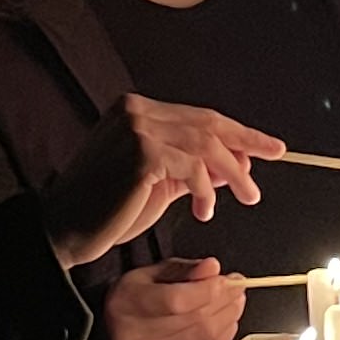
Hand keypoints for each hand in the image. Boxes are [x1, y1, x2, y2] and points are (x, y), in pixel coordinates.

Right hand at [46, 94, 285, 266]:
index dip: (236, 132)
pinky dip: (205, 189)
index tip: (268, 146)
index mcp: (135, 110)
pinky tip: (204, 210)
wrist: (66, 229)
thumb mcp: (159, 182)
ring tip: (247, 195)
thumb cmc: (108, 209)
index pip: (198, 116)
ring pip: (204, 144)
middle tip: (273, 159)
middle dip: (245, 144)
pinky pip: (191, 167)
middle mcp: (135, 111)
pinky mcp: (141, 153)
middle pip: (207, 124)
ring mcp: (136, 128)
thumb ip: (193, 169)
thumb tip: (234, 165)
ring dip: (232, 173)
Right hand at [103, 256, 244, 339]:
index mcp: (129, 303)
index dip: (207, 290)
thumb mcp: (154, 272)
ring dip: (229, 317)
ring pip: (206, 338)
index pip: (176, 301)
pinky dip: (224, 335)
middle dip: (225, 301)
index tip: (225, 279)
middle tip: (236, 286)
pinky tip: (226, 321)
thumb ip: (185, 269)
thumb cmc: (135, 297)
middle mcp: (138, 335)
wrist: (117, 327)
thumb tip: (211, 267)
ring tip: (234, 301)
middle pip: (196, 320)